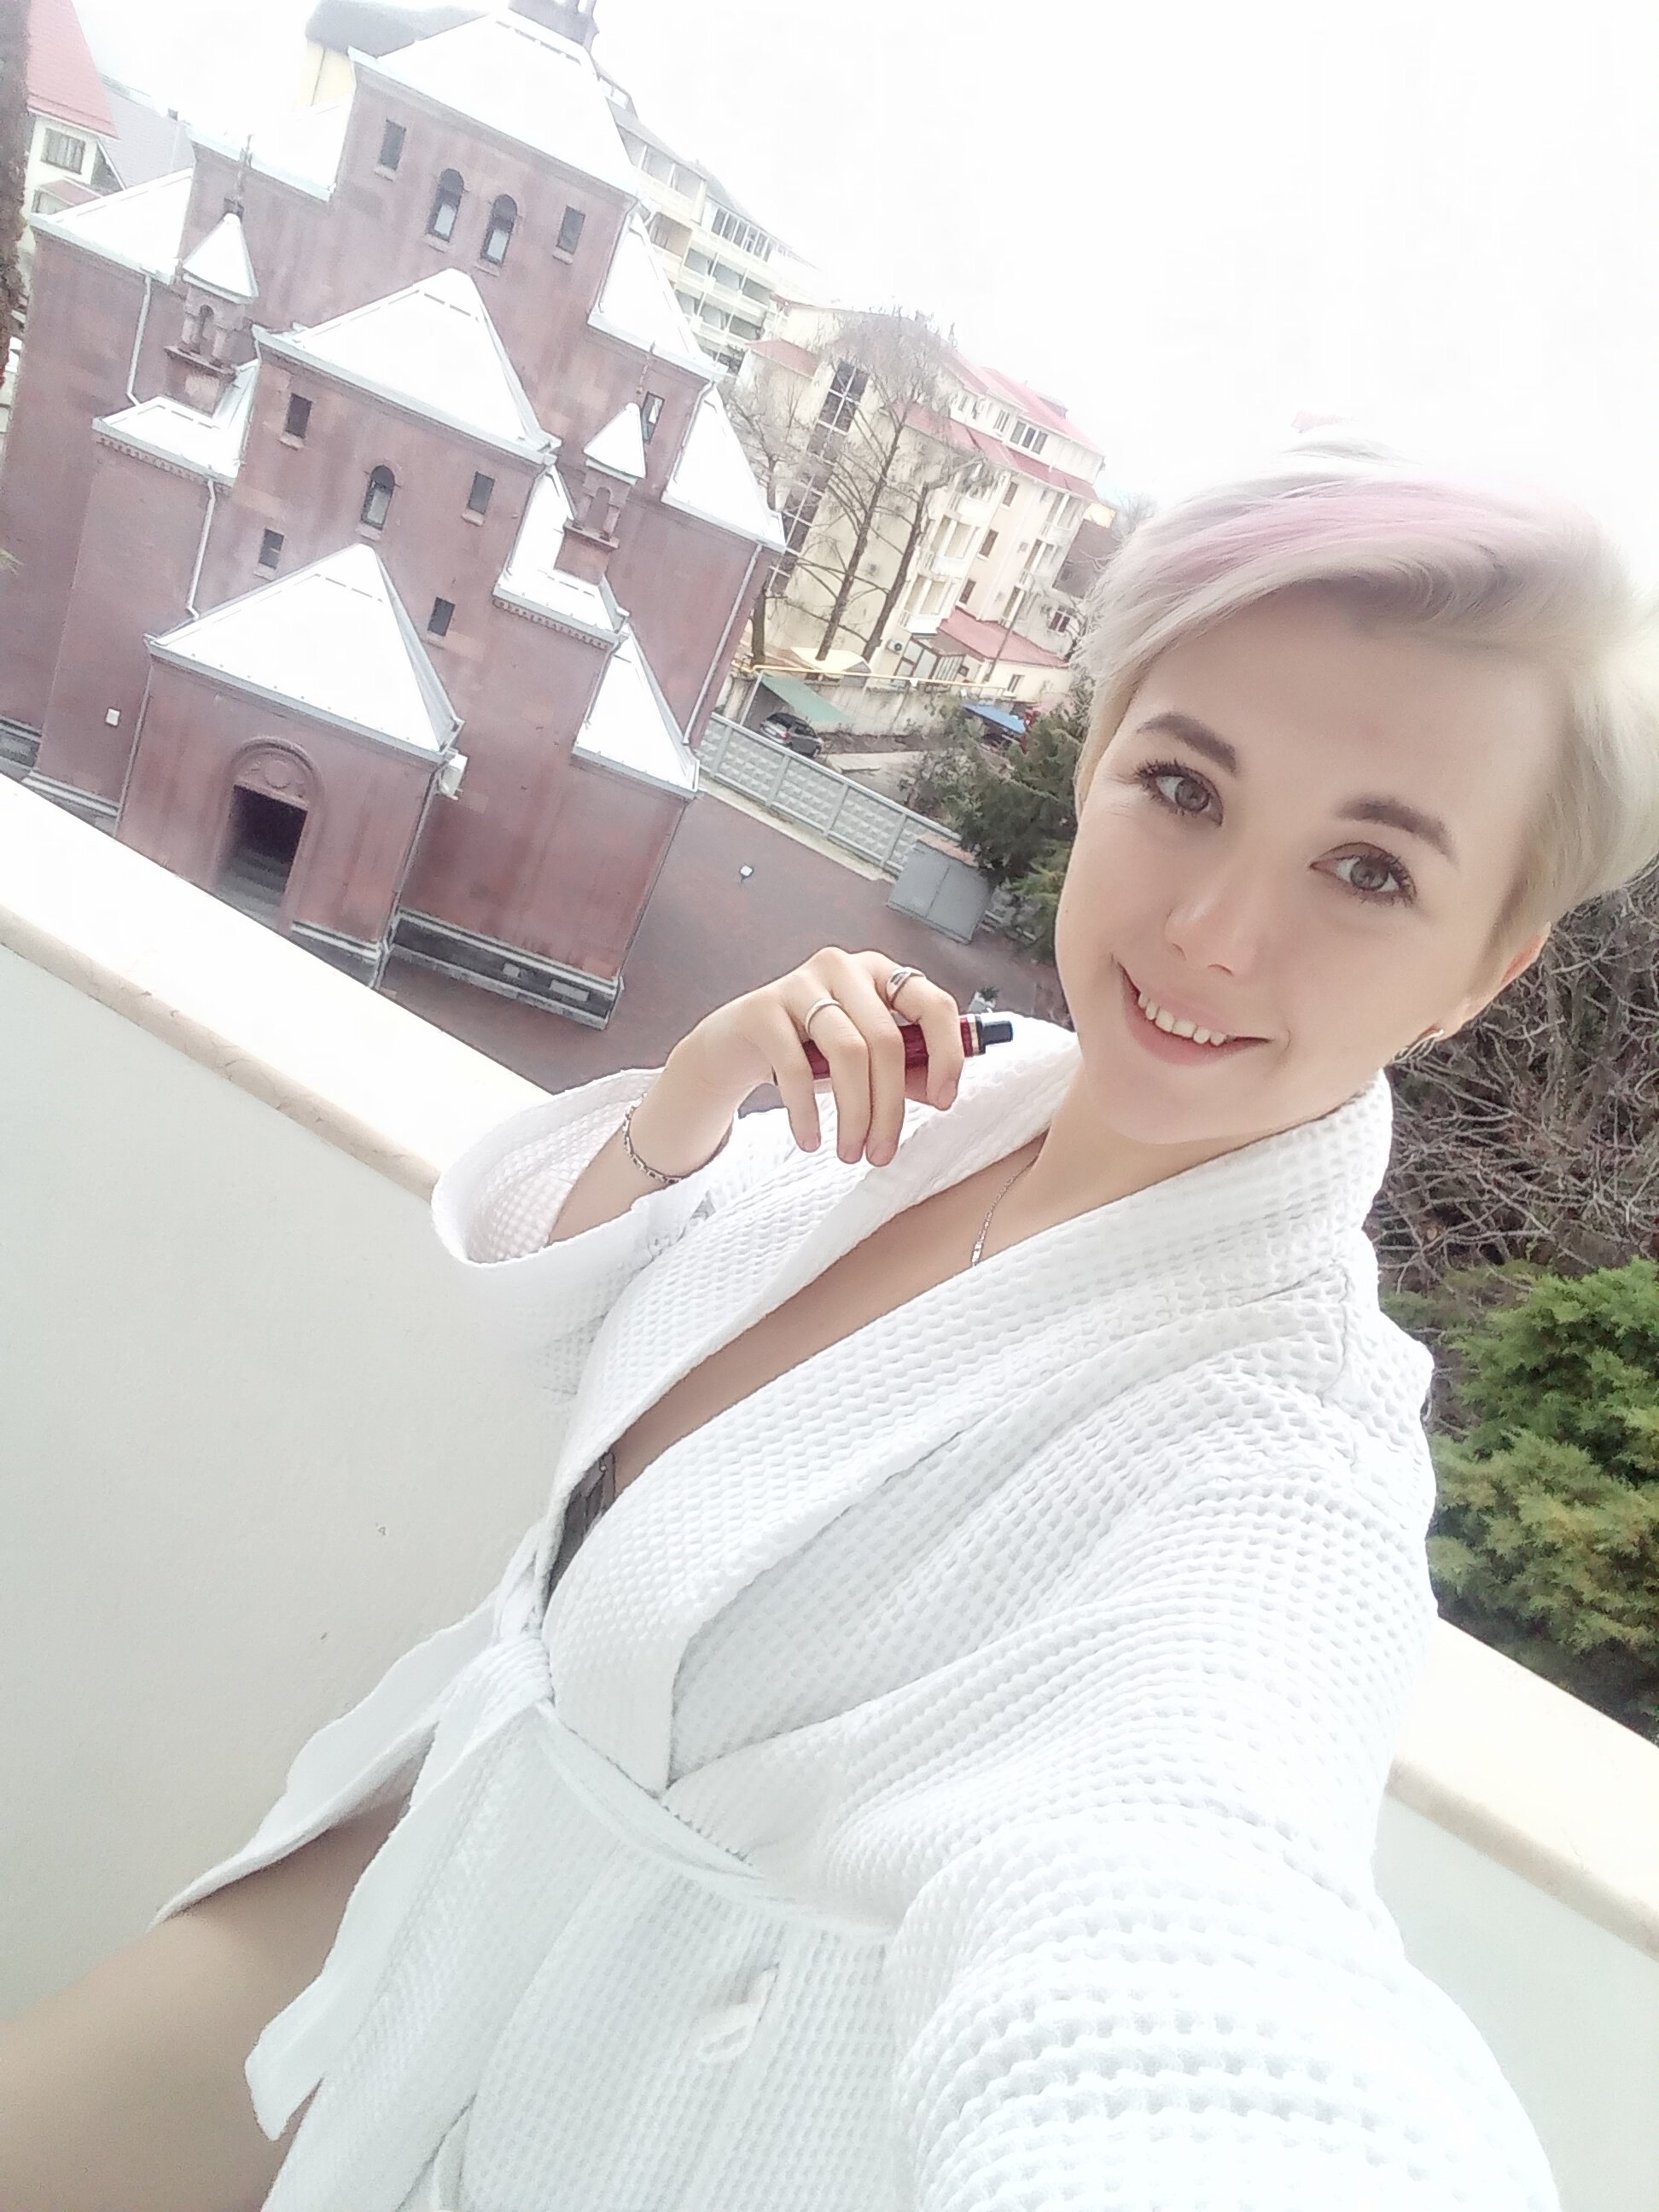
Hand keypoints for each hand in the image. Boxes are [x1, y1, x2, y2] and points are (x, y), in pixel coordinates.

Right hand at [655, 948, 966, 1168]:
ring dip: (854, 1114)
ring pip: (848, 1053)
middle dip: (890, 1106)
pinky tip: (811, 1139)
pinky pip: (797, 1068)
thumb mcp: (862, 1060)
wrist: (734, 1045)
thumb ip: (904, 1070)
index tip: (944, 1100)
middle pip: (886, 1040)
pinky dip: (808, 1113)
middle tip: (882, 1152)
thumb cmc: (808, 1048)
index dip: (946, 1055)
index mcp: (879, 974)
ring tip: (851, 1151)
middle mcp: (843, 969)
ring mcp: (800, 984)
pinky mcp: (762, 1009)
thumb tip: (940, 1093)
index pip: (933, 1003)